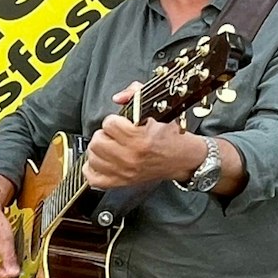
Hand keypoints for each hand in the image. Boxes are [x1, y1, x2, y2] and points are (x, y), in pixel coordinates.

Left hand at [83, 84, 199, 190]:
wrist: (183, 159)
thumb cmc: (171, 136)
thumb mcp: (158, 109)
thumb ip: (135, 95)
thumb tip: (118, 97)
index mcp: (139, 137)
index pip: (109, 123)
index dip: (114, 120)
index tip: (120, 123)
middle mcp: (130, 156)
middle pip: (97, 141)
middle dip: (105, 135)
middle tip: (114, 136)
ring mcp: (124, 171)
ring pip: (93, 158)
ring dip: (99, 150)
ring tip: (110, 147)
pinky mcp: (121, 182)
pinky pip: (93, 178)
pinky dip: (94, 169)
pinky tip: (103, 162)